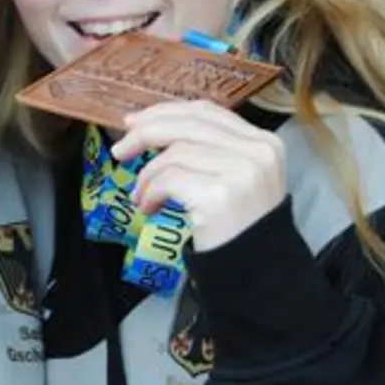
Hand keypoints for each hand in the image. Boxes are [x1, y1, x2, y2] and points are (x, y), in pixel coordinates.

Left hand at [110, 100, 286, 251]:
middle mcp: (257, 152)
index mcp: (263, 142)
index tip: (137, 121)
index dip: (167, 112)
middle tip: (121, 149)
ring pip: (175, 153)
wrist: (258, 272)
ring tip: (141, 195)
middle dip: (146, 132)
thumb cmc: (239, 227)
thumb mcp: (235, 178)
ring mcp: (240, 172)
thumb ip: (208, 150)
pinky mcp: (219, 195)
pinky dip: (150, 191)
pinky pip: (169, 179)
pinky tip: (149, 207)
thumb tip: (150, 128)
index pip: (207, 112)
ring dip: (147, 174)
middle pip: (188, 125)